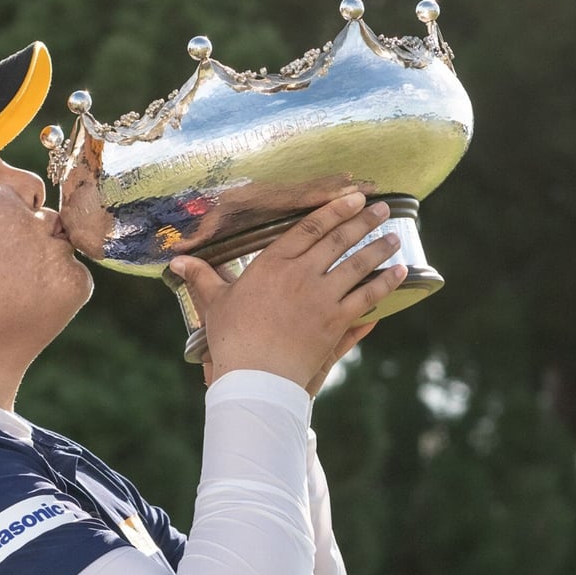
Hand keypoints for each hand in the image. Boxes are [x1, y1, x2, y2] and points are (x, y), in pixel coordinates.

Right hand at [169, 192, 406, 387]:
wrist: (255, 376)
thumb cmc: (232, 340)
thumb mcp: (214, 304)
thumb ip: (201, 277)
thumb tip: (175, 261)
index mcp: (272, 264)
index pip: (308, 228)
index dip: (332, 210)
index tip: (352, 198)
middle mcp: (300, 275)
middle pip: (338, 240)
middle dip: (363, 222)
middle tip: (382, 209)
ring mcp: (321, 297)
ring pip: (357, 264)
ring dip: (378, 248)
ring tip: (394, 236)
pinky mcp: (336, 321)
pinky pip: (367, 296)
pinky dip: (386, 283)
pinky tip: (400, 273)